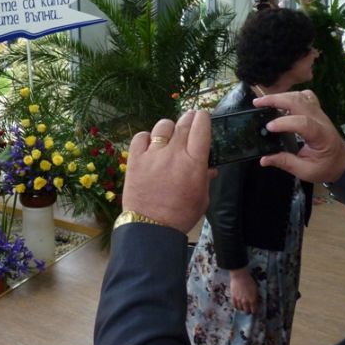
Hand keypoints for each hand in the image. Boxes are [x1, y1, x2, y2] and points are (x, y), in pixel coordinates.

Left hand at [122, 110, 216, 232]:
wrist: (151, 228)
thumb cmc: (181, 215)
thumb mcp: (202, 198)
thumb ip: (206, 178)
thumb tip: (210, 168)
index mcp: (194, 162)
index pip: (201, 126)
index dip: (203, 117)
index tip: (202, 116)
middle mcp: (174, 153)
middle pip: (183, 123)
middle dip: (188, 118)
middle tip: (189, 120)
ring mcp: (152, 154)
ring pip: (162, 126)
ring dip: (169, 128)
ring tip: (169, 135)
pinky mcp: (135, 159)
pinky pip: (140, 136)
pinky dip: (146, 138)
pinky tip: (149, 145)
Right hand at [230, 268, 258, 313]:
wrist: (240, 275)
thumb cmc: (249, 281)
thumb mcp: (256, 289)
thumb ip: (256, 297)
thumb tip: (256, 302)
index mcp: (252, 300)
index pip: (254, 310)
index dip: (254, 311)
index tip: (254, 310)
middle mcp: (245, 302)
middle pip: (247, 311)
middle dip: (248, 311)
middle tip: (249, 308)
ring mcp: (239, 300)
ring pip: (240, 309)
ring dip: (242, 308)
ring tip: (243, 306)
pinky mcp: (233, 297)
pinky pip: (234, 305)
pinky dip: (236, 306)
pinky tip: (238, 305)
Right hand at [252, 90, 344, 182]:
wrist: (341, 160)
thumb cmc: (325, 166)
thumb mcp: (305, 171)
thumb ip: (285, 163)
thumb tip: (264, 159)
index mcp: (321, 136)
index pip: (304, 123)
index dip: (285, 122)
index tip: (268, 127)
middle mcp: (321, 120)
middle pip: (299, 102)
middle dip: (276, 100)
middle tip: (257, 103)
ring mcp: (319, 112)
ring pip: (300, 96)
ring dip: (280, 96)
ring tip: (263, 101)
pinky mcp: (315, 110)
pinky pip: (304, 96)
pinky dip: (290, 95)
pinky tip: (280, 102)